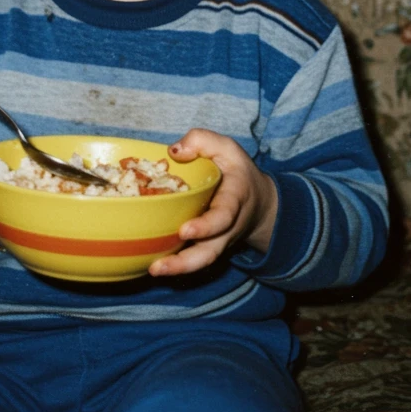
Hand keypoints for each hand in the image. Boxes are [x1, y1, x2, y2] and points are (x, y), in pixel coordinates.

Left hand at [148, 128, 277, 277]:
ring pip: (202, 261)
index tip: (185, 231)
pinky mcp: (207, 246)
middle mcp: (227, 227)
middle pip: (211, 251)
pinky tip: (152, 264)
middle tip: (159, 266)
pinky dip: (175, 265)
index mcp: (234, 200)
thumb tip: (174, 152)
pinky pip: (194, 259)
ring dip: (178, 269)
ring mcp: (218, 241)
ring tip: (154, 270)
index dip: (206, 226)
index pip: (224, 217)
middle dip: (187, 262)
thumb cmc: (237, 171)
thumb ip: (202, 141)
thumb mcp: (226, 147)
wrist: (258, 201)